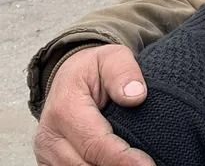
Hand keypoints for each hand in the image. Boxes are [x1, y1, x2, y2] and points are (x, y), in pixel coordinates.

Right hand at [33, 45, 154, 165]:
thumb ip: (123, 72)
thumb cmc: (94, 69)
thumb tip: (136, 96)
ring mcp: (48, 154)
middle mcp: (50, 136)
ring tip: (138, 165)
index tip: (146, 165)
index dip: (121, 158)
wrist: (72, 77)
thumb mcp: (112, 58)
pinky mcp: (51, 164)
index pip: (94, 143)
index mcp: (65, 109)